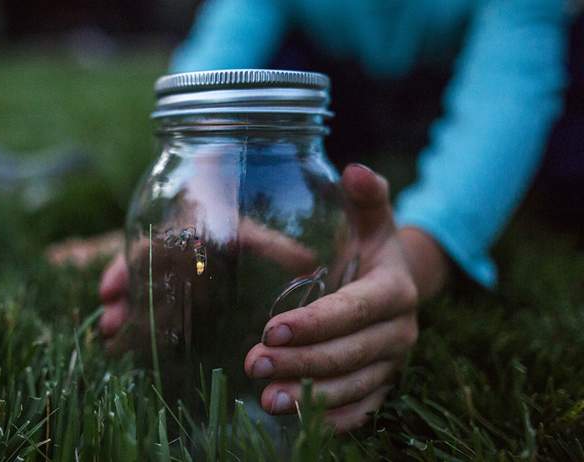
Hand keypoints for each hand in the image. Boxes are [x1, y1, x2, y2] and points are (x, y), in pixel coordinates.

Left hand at [99, 164, 449, 432]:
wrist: (393, 282)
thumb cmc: (369, 246)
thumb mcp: (370, 219)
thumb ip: (365, 196)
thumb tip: (355, 168)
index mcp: (394, 289)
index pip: (356, 310)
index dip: (318, 323)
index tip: (272, 329)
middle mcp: (399, 331)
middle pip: (351, 353)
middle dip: (302, 362)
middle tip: (254, 364)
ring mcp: (392, 363)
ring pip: (354, 386)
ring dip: (311, 396)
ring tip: (267, 399)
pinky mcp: (382, 385)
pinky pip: (364, 410)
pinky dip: (334, 420)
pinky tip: (295, 419)